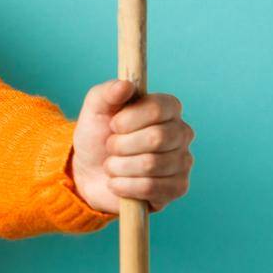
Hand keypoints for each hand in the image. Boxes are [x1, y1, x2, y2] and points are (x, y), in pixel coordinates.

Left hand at [69, 79, 194, 215]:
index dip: (130, 119)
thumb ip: (107, 92)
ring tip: (111, 165)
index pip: (159, 108)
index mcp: (167, 108)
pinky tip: (116, 182)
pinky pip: (151, 188)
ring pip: (151, 165)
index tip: (113, 124)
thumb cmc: (98, 136)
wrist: (89, 172)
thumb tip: (125, 85)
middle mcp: (181, 133)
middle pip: (157, 138)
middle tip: (110, 147)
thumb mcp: (95, 109)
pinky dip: (124, 185)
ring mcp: (182, 161)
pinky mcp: (177, 188)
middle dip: (121, 145)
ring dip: (119, 166)